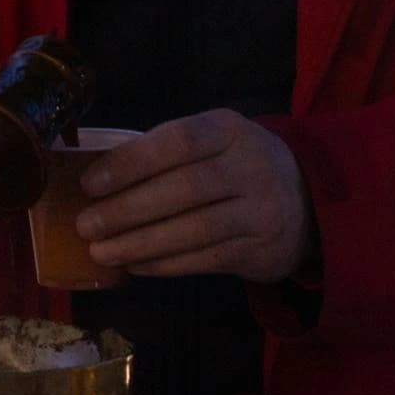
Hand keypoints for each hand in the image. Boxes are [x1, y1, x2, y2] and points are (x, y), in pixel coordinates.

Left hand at [75, 109, 316, 282]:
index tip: (90, 184)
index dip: (131, 163)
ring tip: (101, 252)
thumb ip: (167, 153)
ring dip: (140, 243)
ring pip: (193, 230)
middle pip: (184, 189)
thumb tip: (98, 179)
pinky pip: (204, 259)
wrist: (307, 203)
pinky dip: (164, 264)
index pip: (177, 141)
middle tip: (86, 225)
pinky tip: (135, 265)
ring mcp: (259, 210)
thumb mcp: (214, 142)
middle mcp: (250, 166)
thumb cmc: (238, 168)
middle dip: (127, 209)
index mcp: (229, 130)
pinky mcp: (259, 249)